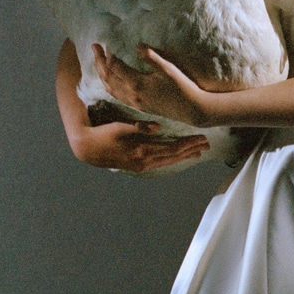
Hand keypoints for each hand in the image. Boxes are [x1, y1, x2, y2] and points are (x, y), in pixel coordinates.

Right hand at [77, 116, 207, 174]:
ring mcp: (141, 166)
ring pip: (168, 161)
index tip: (201, 138)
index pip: (172, 148)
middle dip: (191, 150)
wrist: (88, 149)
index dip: (188, 143)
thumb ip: (139, 127)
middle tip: (206, 144)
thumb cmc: (104, 134)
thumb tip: (157, 126)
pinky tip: (178, 157)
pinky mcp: (138, 167)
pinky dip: (172, 159)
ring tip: (197, 151)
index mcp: (142, 151)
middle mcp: (144, 161)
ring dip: (183, 156)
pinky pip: (160, 163)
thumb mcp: (120, 126)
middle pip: (174, 156)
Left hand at [93, 44, 213, 125]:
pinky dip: (109, 85)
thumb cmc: (181, 87)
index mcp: (137, 84)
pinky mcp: (138, 107)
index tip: (106, 43)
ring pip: (110, 88)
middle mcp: (131, 94)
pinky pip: (117, 96)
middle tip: (94, 47)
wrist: (191, 109)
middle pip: (108, 77)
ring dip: (101, 74)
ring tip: (98, 61)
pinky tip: (110, 80)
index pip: (115, 67)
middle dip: (99, 62)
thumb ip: (150, 56)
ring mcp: (134, 102)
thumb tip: (136, 45)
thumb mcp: (167, 68)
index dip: (109, 54)